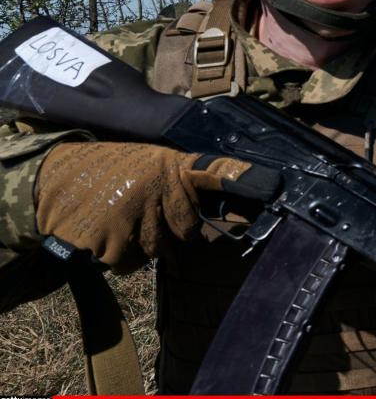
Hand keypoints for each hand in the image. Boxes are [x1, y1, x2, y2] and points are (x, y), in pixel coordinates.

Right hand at [35, 141, 280, 272]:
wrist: (53, 177)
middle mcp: (158, 189)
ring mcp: (135, 216)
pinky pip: (129, 262)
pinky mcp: (111, 240)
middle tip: (141, 214)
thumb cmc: (108, 171)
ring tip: (118, 220)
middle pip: (186, 231)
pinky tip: (103, 233)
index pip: (213, 172)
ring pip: (157, 251)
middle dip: (169, 230)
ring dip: (141, 245)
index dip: (240, 179)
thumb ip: (184, 180)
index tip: (272, 186)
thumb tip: (232, 194)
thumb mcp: (151, 163)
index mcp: (170, 166)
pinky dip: (117, 255)